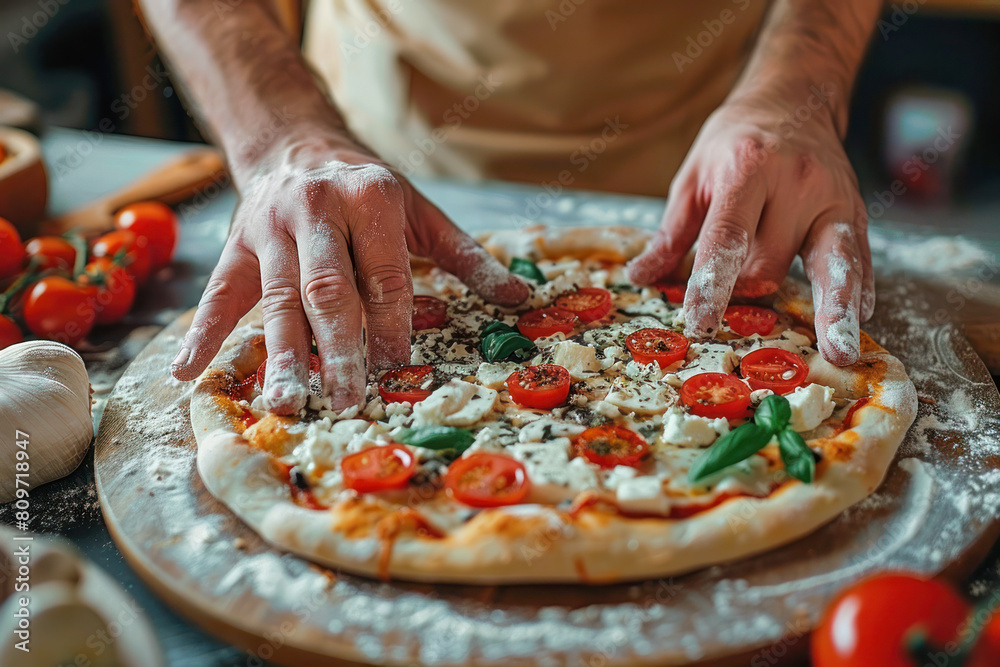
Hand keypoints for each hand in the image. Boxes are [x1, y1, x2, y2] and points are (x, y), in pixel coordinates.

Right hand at [171, 131, 527, 412]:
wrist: (298, 146)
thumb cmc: (370, 193)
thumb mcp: (422, 214)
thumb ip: (468, 258)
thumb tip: (521, 298)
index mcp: (370, 200)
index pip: (384, 274)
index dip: (392, 323)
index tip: (397, 368)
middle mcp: (316, 212)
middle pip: (328, 290)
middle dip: (337, 348)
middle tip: (345, 398)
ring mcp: (269, 230)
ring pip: (276, 300)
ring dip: (280, 355)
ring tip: (286, 402)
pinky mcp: (235, 247)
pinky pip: (216, 295)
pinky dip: (202, 335)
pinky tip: (187, 373)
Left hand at [626, 91, 872, 365]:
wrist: (793, 99)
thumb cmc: (733, 142)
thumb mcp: (692, 178)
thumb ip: (672, 233)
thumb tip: (641, 277)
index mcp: (747, 170)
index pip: (727, 238)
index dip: (711, 284)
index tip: (700, 322)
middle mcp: (797, 182)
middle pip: (770, 263)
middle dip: (746, 292)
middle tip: (731, 306)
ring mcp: (834, 197)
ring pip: (832, 265)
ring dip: (833, 311)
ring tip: (840, 353)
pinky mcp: (857, 211)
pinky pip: (861, 259)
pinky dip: (857, 291)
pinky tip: (858, 318)